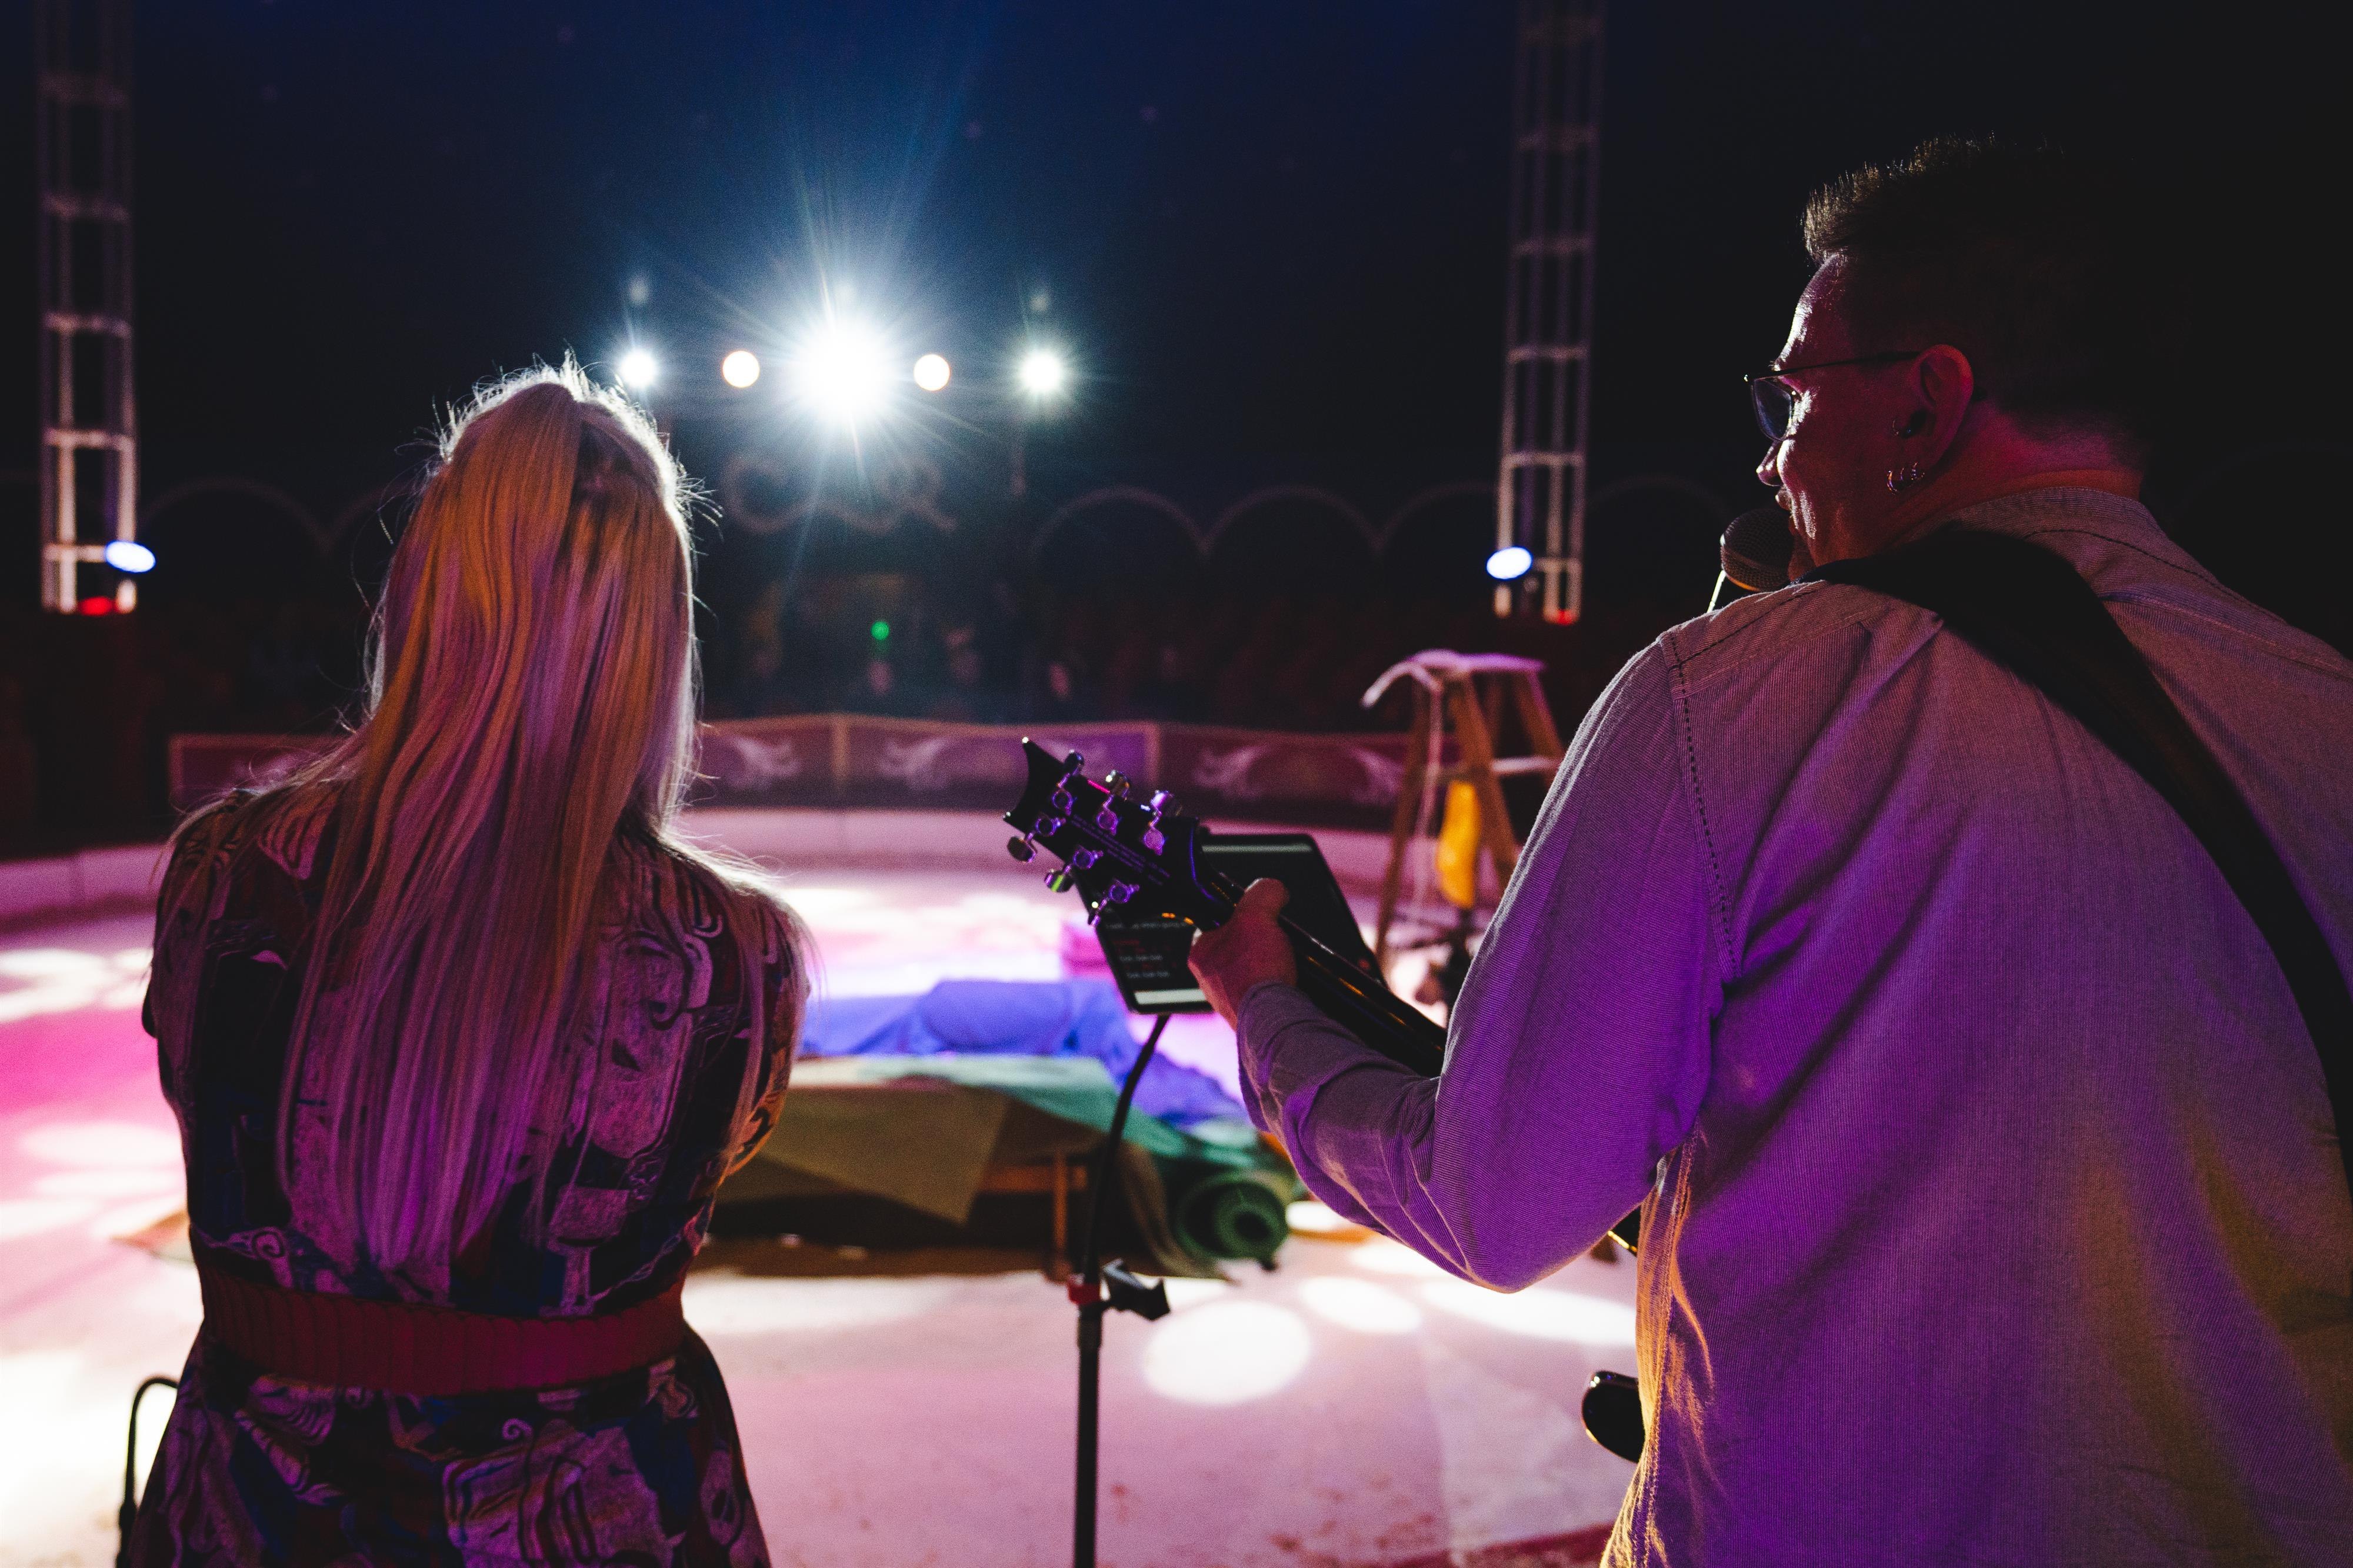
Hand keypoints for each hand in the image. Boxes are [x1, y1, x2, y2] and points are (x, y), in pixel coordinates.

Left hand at [1188, 878, 1295, 1028]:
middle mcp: (1210, 979)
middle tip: (1277, 937)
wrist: (1274, 1021)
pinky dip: (1279, 983)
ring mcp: (1230, 998)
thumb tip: (1273, 889)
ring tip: (1286, 960)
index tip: (1259, 912)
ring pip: (1254, 968)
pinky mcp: (1251, 1013)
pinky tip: (1289, 980)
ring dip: (1272, 962)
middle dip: (1261, 939)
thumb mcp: (1257, 915)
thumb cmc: (1255, 972)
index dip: (1241, 912)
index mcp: (1200, 953)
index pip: (1217, 921)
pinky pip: (1266, 990)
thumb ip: (1262, 893)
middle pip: (1239, 944)